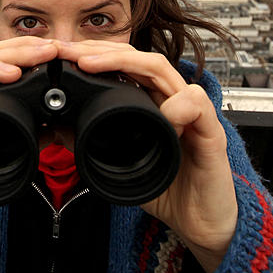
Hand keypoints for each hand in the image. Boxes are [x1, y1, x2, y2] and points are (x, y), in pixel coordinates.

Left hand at [55, 41, 237, 272]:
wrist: (201, 221)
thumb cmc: (168, 187)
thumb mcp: (123, 163)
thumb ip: (97, 142)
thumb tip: (61, 126)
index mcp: (152, 102)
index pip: (125, 64)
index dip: (95, 56)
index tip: (63, 55)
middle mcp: (172, 99)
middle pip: (139, 58)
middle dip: (102, 50)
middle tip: (70, 52)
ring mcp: (193, 112)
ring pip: (164, 69)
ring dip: (127, 62)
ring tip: (94, 65)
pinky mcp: (211, 132)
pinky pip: (197, 104)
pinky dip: (176, 105)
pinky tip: (160, 114)